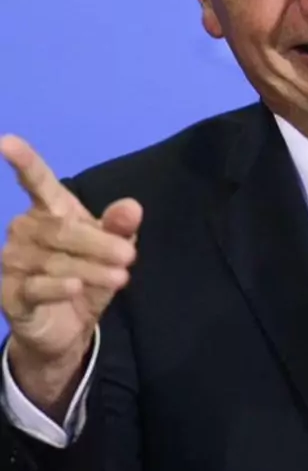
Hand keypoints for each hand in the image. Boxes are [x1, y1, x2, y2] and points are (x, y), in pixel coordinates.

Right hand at [0, 135, 141, 374]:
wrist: (67, 330)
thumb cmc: (87, 276)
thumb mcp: (111, 251)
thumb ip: (119, 227)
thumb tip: (133, 207)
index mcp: (48, 210)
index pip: (36, 181)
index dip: (23, 161)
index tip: (6, 141)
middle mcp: (24, 229)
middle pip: (61, 229)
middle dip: (99, 242)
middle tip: (130, 257)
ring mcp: (13, 261)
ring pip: (55, 260)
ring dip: (92, 269)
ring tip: (121, 277)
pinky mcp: (11, 294)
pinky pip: (37, 287)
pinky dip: (59, 287)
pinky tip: (77, 288)